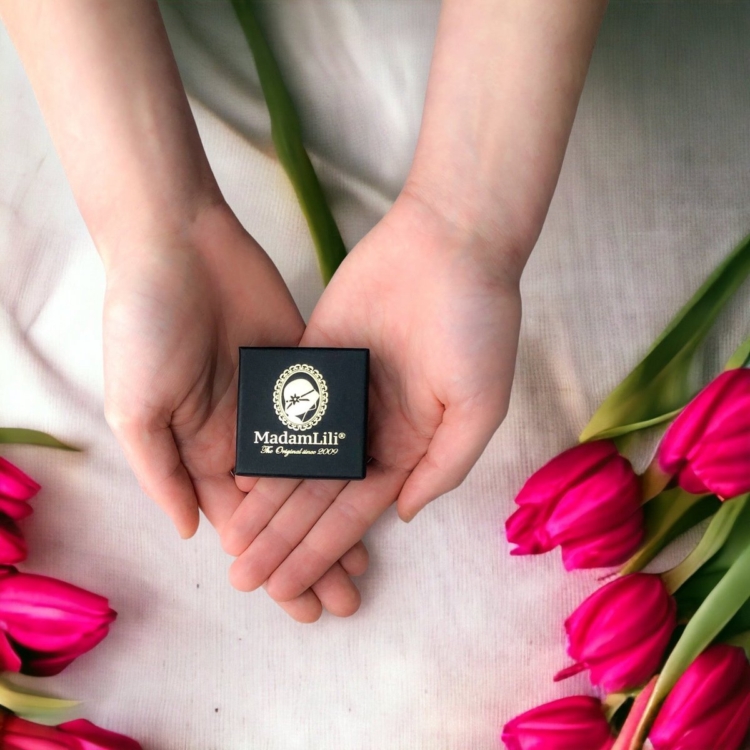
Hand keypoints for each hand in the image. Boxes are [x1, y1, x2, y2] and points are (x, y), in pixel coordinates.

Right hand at [102, 203, 366, 621]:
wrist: (177, 244)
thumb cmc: (143, 325)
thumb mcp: (136, 404)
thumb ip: (162, 469)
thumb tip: (190, 531)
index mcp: (203, 448)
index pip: (245, 523)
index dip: (273, 563)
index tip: (301, 605)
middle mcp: (246, 432)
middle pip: (290, 507)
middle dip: (315, 552)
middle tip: (348, 599)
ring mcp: (280, 398)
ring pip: (319, 468)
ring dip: (340, 512)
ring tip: (370, 558)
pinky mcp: (308, 364)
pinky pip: (335, 415)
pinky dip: (354, 452)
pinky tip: (380, 484)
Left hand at [223, 192, 522, 603]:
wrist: (451, 244)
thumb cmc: (477, 325)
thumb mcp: (480, 406)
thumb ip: (444, 465)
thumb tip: (403, 515)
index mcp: (409, 444)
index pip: (357, 511)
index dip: (323, 550)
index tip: (289, 587)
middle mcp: (371, 426)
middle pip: (319, 494)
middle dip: (284, 538)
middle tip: (245, 577)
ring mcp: (341, 393)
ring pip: (295, 458)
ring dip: (266, 500)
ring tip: (232, 541)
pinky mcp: (314, 356)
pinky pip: (283, 407)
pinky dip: (261, 441)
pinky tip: (235, 475)